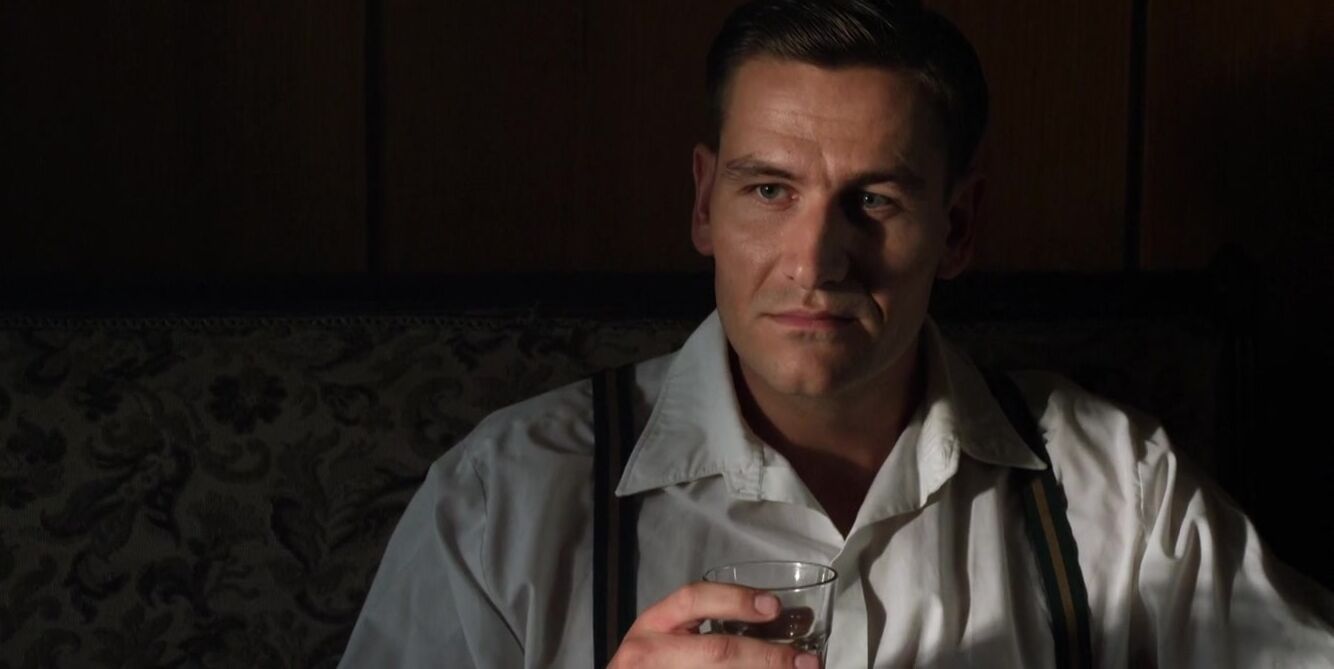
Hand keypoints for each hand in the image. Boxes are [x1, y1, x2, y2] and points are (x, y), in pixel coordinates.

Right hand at [607, 582, 820, 667]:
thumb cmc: (657, 660)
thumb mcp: (671, 634)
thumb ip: (712, 622)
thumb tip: (779, 617)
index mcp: (653, 623)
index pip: (693, 599)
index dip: (735, 599)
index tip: (774, 606)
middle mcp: (648, 653)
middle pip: (718, 649)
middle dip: (770, 657)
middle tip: (807, 662)